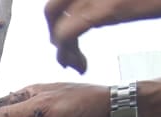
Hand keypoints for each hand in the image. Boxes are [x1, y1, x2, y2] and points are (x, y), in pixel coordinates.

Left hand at [45, 0, 160, 72]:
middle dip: (54, 33)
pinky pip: (69, 34)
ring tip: (73, 64)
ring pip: (57, 23)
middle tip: (66, 53)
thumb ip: (108, 1)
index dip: (58, 19)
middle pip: (52, 8)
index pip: (61, 1)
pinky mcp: (107, 8)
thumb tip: (100, 11)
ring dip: (61, 47)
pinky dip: (67, 53)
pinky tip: (81, 66)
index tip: (65, 39)